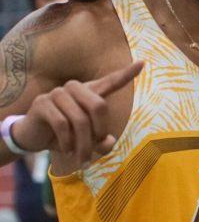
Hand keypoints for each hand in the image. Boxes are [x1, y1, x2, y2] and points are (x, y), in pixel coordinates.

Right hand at [12, 61, 142, 165]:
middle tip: (96, 148)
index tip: (143, 64)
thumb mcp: (88, 142)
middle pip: (99, 106)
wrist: (34, 136)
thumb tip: (108, 142)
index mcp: (90, 93)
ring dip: (83, 143)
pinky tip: (67, 150)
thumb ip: (102, 143)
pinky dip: (67, 141)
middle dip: (100, 131)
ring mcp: (57, 93)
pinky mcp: (42, 103)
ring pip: (80, 120)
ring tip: (81, 157)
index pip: (111, 81)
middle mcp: (75, 88)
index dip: (126, 74)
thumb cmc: (66, 136)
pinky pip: (62, 124)